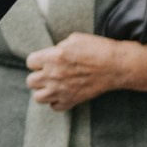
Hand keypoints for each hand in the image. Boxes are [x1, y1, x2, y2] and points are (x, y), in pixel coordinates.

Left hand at [26, 32, 146, 110]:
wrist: (116, 66)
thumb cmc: (97, 49)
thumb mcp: (74, 39)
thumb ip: (58, 47)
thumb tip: (52, 54)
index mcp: (52, 57)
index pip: (30, 62)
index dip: (37, 61)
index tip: (44, 60)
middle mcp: (53, 75)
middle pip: (31, 81)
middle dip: (38, 76)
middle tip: (48, 73)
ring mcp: (61, 90)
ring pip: (38, 97)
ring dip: (43, 91)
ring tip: (51, 86)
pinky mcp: (72, 100)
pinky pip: (54, 107)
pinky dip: (56, 102)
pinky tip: (62, 94)